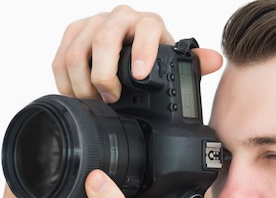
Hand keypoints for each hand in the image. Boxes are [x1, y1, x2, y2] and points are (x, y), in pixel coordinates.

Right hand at [52, 4, 222, 100]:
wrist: (130, 51)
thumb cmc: (152, 58)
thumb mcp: (172, 62)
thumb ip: (193, 63)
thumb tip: (214, 61)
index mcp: (147, 23)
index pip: (146, 28)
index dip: (142, 51)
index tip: (140, 76)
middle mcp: (119, 18)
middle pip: (104, 39)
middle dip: (104, 75)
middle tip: (111, 99)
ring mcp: (93, 23)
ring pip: (76, 50)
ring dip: (82, 82)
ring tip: (94, 102)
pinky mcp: (73, 34)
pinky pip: (61, 56)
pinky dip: (65, 81)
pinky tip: (76, 96)